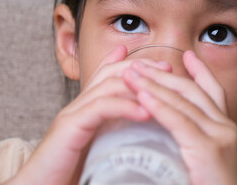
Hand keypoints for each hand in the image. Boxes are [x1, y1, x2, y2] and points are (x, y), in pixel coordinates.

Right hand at [5, 45, 170, 184]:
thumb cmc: (74, 171)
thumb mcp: (103, 145)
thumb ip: (119, 130)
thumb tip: (147, 126)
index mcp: (88, 107)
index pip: (110, 74)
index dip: (137, 65)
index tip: (163, 68)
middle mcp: (80, 104)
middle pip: (111, 72)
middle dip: (142, 67)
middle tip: (167, 68)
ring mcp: (74, 113)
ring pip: (108, 85)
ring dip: (138, 84)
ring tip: (162, 87)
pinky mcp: (70, 127)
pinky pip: (100, 107)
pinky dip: (124, 106)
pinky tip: (145, 112)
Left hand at [123, 50, 236, 184]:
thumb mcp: (208, 161)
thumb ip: (194, 143)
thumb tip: (174, 134)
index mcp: (225, 129)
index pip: (213, 92)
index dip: (200, 72)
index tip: (187, 55)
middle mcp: (225, 126)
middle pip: (193, 90)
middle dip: (165, 74)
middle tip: (141, 63)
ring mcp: (220, 136)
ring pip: (183, 101)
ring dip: (154, 84)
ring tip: (132, 72)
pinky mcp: (210, 149)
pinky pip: (179, 121)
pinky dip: (159, 106)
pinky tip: (141, 95)